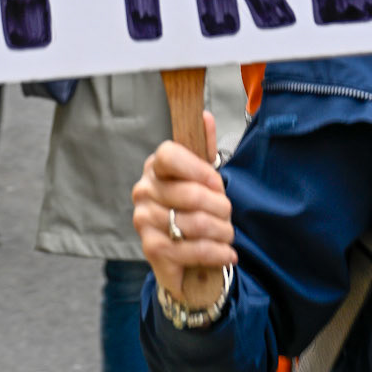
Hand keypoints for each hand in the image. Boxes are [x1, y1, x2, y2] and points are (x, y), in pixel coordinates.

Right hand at [133, 111, 236, 310]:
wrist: (183, 254)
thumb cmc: (193, 210)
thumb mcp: (202, 177)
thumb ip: (203, 147)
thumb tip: (204, 116)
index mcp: (155, 168)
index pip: (169, 155)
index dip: (199, 169)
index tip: (217, 183)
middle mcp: (143, 191)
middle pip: (191, 194)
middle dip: (221, 207)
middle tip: (228, 214)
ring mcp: (144, 221)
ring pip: (196, 223)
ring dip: (223, 231)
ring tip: (227, 234)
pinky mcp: (152, 249)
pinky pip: (194, 249)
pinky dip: (217, 252)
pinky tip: (226, 252)